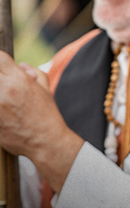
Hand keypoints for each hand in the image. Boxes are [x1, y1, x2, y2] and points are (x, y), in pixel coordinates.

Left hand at [0, 51, 83, 190]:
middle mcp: (6, 89)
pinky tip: (3, 111)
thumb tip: (22, 66)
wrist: (45, 141)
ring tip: (4, 100)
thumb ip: (34, 73)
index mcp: (20, 80)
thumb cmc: (47, 115)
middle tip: (4, 89)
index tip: (0, 67)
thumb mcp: (45, 90)